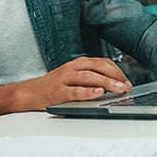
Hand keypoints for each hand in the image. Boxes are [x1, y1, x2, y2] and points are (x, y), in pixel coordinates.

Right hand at [13, 56, 131, 110]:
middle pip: (98, 67)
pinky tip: (99, 94)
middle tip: (127, 86)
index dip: (117, 71)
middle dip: (116, 76)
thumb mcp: (73, 77)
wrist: (29, 93)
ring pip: (90, 77)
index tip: (127, 81)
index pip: (102, 62)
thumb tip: (113, 86)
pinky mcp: (58, 92)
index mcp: (77, 63)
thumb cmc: (54, 86)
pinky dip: (89, 92)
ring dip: (107, 83)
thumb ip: (90, 78)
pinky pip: (76, 91)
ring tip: (119, 89)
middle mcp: (72, 68)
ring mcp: (64, 79)